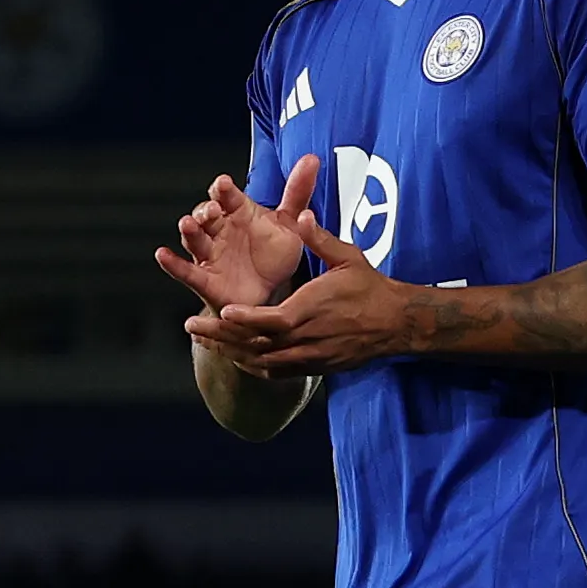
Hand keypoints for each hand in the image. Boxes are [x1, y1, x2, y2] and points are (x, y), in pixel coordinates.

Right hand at [156, 159, 314, 319]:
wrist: (270, 295)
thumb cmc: (273, 256)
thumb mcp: (290, 223)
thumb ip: (297, 192)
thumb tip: (312, 159)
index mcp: (238, 213)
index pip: (226, 195)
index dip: (223, 189)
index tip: (224, 184)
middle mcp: (220, 230)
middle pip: (206, 214)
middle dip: (206, 210)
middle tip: (212, 210)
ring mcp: (210, 253)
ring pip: (194, 239)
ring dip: (189, 231)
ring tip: (188, 225)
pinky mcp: (204, 279)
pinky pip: (185, 271)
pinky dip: (172, 264)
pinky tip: (162, 255)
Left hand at [182, 165, 426, 374]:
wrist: (395, 324)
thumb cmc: (369, 287)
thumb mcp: (348, 257)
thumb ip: (320, 238)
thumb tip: (301, 215)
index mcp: (310, 312)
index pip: (270, 320)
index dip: (243, 317)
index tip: (220, 309)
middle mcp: (305, 340)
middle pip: (255, 344)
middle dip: (221, 335)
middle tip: (192, 324)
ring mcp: (308, 357)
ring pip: (260, 361)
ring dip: (229, 351)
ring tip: (203, 338)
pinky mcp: (313, 368)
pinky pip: (274, 372)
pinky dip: (250, 366)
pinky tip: (233, 356)